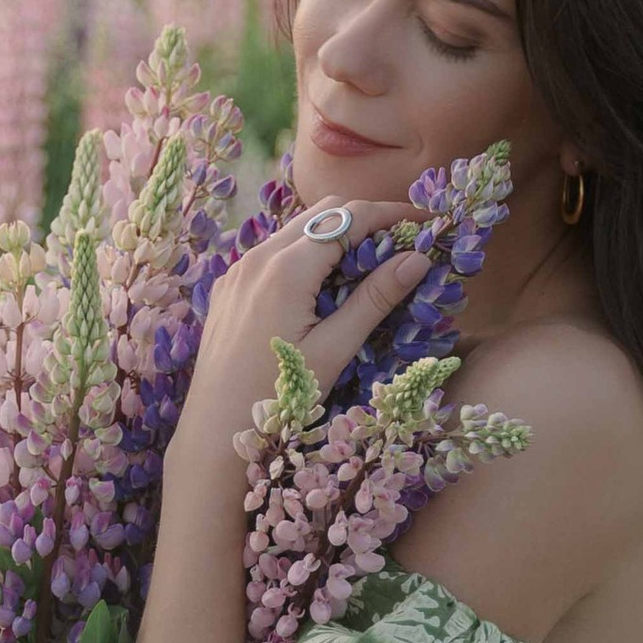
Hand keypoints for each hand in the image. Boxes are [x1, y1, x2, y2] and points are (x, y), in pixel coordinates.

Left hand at [176, 196, 431, 462]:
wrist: (216, 431)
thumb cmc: (279, 397)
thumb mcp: (334, 349)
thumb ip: (374, 299)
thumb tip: (418, 258)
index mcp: (286, 268)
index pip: (350, 217)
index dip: (393, 213)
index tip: (427, 221)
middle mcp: (258, 257)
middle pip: (323, 212)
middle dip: (367, 218)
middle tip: (404, 240)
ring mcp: (238, 270)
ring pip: (297, 229)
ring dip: (337, 234)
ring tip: (371, 262)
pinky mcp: (229, 287)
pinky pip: (274, 252)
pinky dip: (308, 252)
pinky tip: (326, 284)